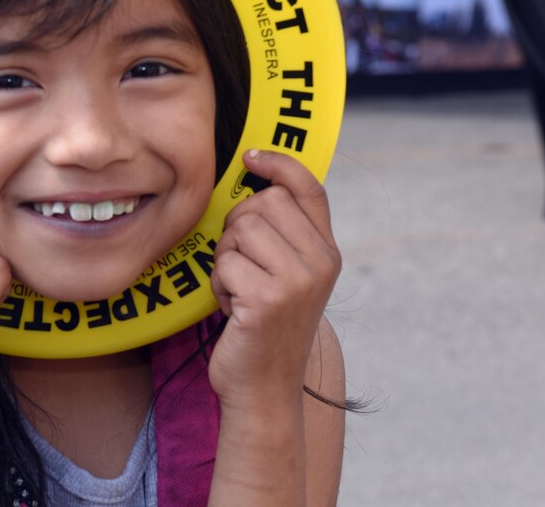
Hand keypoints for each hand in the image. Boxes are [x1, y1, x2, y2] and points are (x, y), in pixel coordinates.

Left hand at [208, 150, 340, 408]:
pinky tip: (230, 308)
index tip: (251, 157)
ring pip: (240, 230)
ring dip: (225, 258)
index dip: (280, 164)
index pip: (309, 189)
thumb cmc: (262, 325)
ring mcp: (297, 282)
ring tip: (236, 289)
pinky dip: (217, 284)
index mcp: (327, 253)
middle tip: (241, 265)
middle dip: (237, 227)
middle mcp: (320, 264)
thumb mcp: (284, 275)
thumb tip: (255, 181)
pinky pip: (225, 263)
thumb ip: (282, 234)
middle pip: (262, 203)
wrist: (264, 388)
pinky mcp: (267, 300)